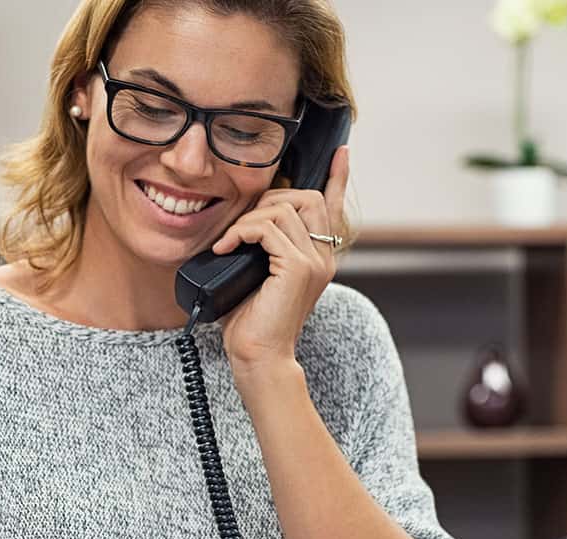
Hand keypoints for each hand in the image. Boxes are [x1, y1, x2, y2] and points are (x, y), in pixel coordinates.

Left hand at [210, 145, 350, 371]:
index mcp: (319, 257)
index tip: (340, 152)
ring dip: (249, 218)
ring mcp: (314, 262)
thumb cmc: (252, 322)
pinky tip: (226, 249)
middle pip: (308, 196)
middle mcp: (323, 257)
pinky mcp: (298, 268)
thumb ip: (265, 248)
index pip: (333, 207)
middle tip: (243, 225)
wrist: (259, 357)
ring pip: (285, 208)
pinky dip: (241, 232)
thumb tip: (246, 223)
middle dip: (271, 198)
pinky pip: (267, 228)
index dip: (338, 177)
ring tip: (230, 242)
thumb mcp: (259, 275)